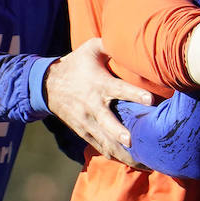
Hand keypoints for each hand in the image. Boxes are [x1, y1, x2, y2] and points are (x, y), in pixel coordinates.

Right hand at [44, 38, 153, 166]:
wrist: (48, 85)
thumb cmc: (76, 64)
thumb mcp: (91, 48)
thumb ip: (112, 44)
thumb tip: (135, 36)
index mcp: (98, 83)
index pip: (118, 89)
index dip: (134, 94)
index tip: (151, 100)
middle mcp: (93, 105)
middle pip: (108, 123)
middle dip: (120, 133)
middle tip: (135, 143)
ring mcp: (88, 122)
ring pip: (106, 142)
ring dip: (125, 154)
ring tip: (147, 163)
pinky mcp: (85, 132)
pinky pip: (102, 147)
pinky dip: (118, 157)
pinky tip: (136, 164)